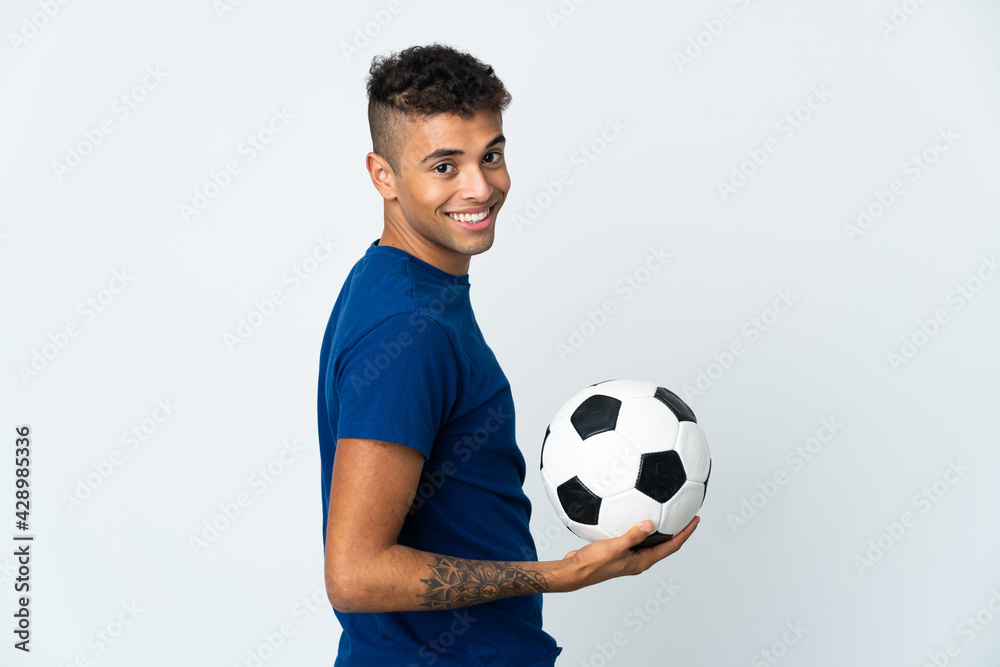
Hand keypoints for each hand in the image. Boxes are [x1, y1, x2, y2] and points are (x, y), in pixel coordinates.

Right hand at [559, 516, 699, 591]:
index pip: (671, 546)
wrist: (575, 571)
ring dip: (660, 528)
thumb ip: (632, 536)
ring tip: (666, 511)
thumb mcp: (614, 547)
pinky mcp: (618, 550)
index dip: (685, 533)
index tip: (696, 520)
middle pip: (665, 544)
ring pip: (650, 541)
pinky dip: (640, 526)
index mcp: (643, 561)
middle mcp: (639, 560)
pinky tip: (634, 515)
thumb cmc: (593, 563)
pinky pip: (635, 536)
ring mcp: (629, 556)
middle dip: (678, 530)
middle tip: (687, 514)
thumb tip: (650, 523)